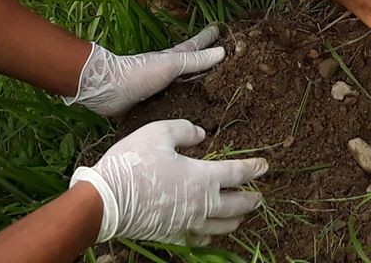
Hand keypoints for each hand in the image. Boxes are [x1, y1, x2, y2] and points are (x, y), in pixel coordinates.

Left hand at [64, 25, 226, 117]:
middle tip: (220, 56)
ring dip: (194, 83)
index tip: (219, 28)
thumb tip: (222, 52)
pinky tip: (187, 110)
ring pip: (182, 84)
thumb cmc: (140, 73)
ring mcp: (159, 87)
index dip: (208, 39)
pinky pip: (173, 103)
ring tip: (208, 85)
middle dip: (204, 60)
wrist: (109, 90)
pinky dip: (182, 103)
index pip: (196, 46)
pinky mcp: (152, 104)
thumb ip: (195, 61)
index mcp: (173, 58)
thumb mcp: (171, 64)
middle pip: (190, 64)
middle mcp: (167, 71)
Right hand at [70, 119, 266, 244]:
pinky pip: (199, 239)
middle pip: (236, 205)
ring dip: (235, 220)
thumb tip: (202, 134)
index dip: (253, 168)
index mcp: (202, 177)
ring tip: (241, 216)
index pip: (237, 174)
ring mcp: (187, 223)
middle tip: (260, 197)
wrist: (106, 200)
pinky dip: (210, 236)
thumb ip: (184, 130)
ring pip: (221, 226)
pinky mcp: (172, 235)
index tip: (265, 166)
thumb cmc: (133, 162)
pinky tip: (210, 233)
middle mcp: (201, 204)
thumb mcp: (158, 133)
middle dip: (251, 200)